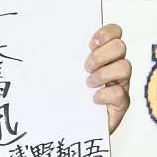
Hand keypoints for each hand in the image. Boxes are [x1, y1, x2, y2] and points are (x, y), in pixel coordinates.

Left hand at [65, 24, 130, 156]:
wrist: (66, 124)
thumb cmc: (60, 94)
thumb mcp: (56, 72)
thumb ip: (52, 56)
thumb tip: (31, 41)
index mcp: (100, 54)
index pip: (115, 32)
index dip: (106, 32)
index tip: (89, 43)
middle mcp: (113, 66)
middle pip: (120, 47)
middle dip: (101, 55)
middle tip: (85, 67)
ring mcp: (119, 84)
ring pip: (125, 66)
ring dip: (103, 73)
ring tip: (87, 83)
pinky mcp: (120, 104)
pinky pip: (121, 93)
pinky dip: (105, 94)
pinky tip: (93, 99)